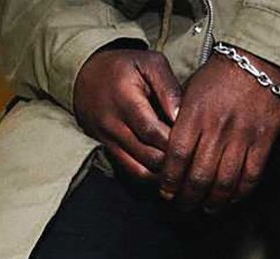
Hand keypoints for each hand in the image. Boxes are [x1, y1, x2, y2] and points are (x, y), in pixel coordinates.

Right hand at [74, 48, 182, 182]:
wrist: (87, 76)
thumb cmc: (124, 67)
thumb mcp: (149, 63)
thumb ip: (168, 88)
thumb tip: (183, 116)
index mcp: (125, 99)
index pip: (152, 131)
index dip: (174, 140)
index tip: (192, 139)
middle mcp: (113, 125)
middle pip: (148, 155)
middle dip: (172, 159)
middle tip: (191, 155)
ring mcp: (109, 141)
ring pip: (140, 170)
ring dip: (163, 172)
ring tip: (181, 165)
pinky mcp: (109, 151)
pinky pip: (132, 172)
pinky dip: (151, 175)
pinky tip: (165, 169)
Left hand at [160, 50, 279, 210]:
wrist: (258, 59)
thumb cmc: (218, 76)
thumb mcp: (191, 92)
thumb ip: (180, 123)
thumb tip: (170, 156)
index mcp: (195, 116)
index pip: (177, 158)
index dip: (170, 181)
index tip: (166, 192)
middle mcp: (217, 129)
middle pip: (199, 177)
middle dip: (188, 198)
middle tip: (183, 206)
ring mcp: (242, 137)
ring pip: (224, 183)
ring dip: (213, 203)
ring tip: (206, 208)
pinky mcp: (263, 142)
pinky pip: (250, 178)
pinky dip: (238, 194)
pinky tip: (230, 200)